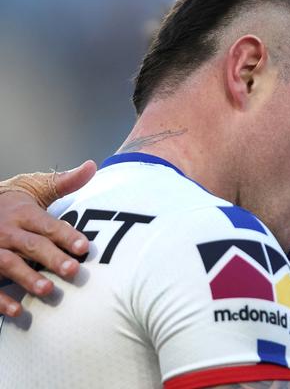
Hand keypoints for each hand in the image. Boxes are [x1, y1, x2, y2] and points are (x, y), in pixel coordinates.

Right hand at [0, 160, 96, 316]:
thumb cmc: (13, 202)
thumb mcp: (37, 188)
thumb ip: (65, 183)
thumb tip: (93, 166)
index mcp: (23, 212)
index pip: (47, 224)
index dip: (66, 235)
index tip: (85, 247)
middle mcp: (6, 230)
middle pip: (31, 245)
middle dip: (52, 258)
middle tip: (74, 270)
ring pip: (8, 264)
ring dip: (27, 278)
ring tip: (48, 289)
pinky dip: (0, 299)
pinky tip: (17, 310)